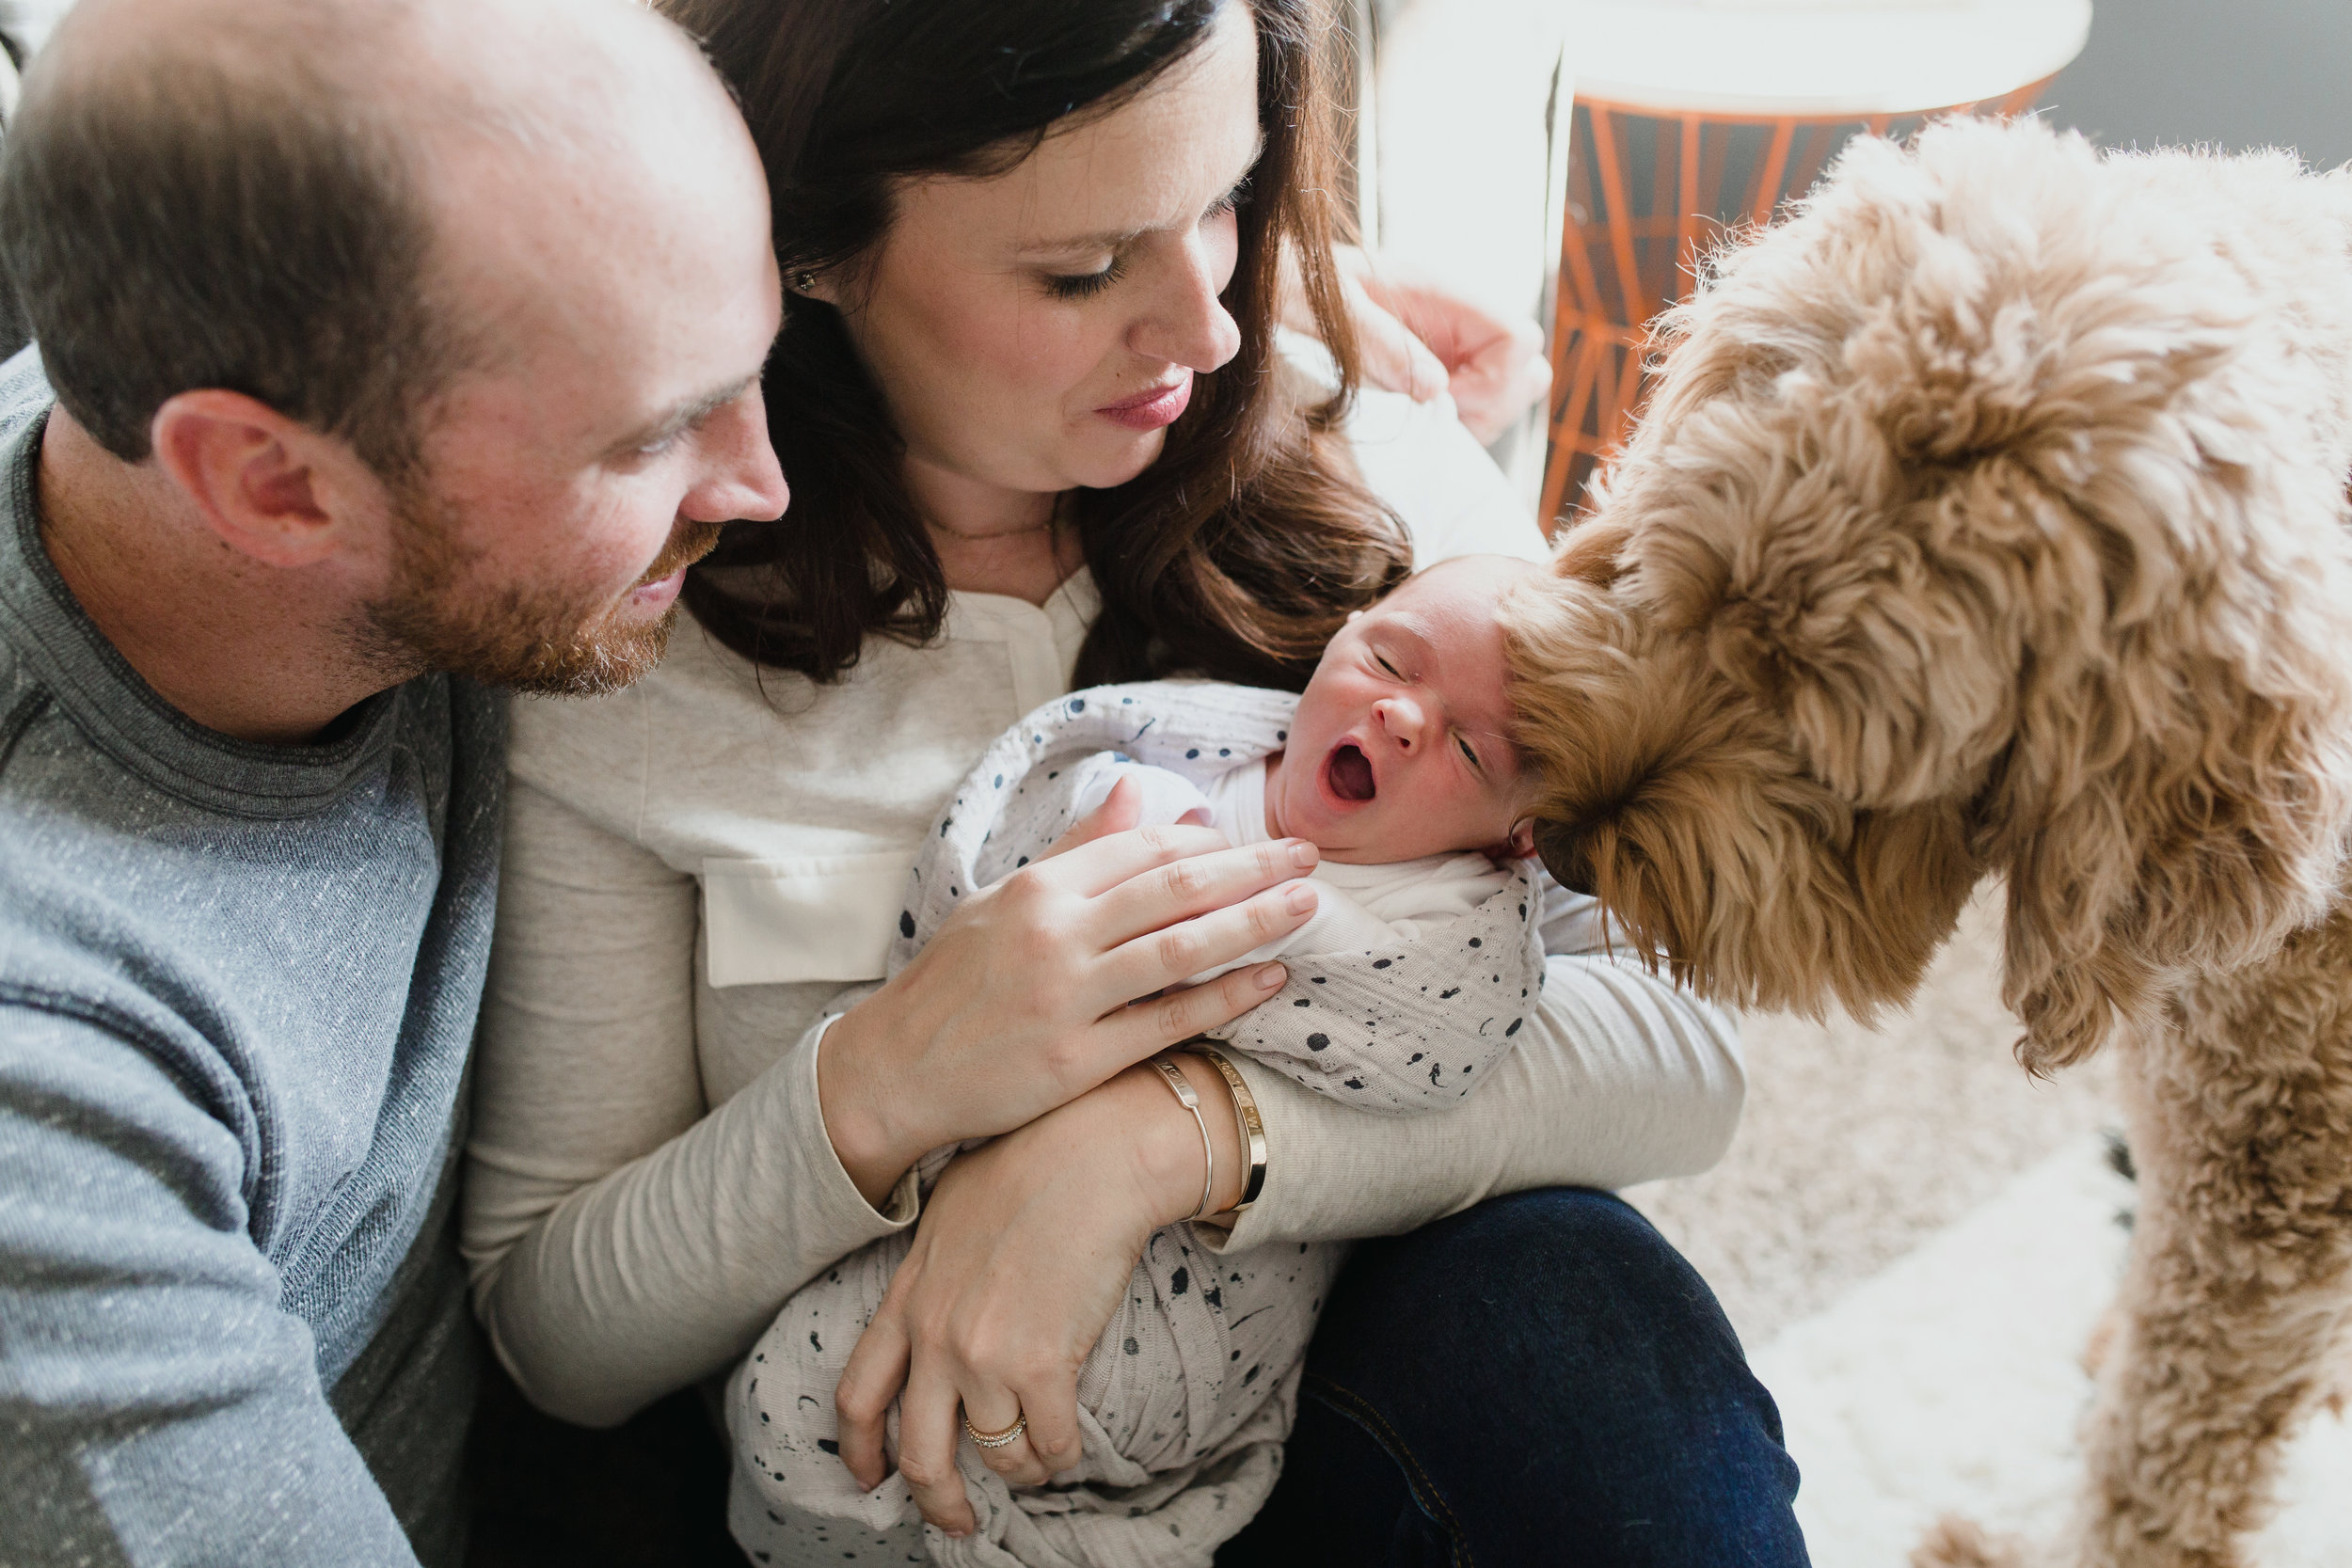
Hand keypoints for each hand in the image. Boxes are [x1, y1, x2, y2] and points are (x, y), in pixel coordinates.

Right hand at [818, 779, 1314, 1204]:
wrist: (894, 1069)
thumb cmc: (955, 981)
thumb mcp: (1004, 901)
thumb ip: (1079, 850)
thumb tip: (1138, 789)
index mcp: (1038, 888)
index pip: (1143, 850)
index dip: (1210, 842)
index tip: (1258, 840)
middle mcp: (1055, 935)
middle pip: (1175, 888)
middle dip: (1251, 868)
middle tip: (1310, 857)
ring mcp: (1066, 999)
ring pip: (1180, 950)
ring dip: (1252, 924)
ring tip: (1305, 906)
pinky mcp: (1075, 1061)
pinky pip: (1167, 1023)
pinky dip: (1225, 998)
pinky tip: (1270, 979)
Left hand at [833, 1058, 1244, 1533]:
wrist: (1092, 1153)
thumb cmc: (1030, 1160)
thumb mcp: (949, 1210)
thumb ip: (930, 1263)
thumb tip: (936, 1287)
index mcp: (907, 1298)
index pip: (858, 1394)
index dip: (860, 1449)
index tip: (870, 1478)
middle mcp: (935, 1336)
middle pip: (918, 1453)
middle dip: (936, 1500)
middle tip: (956, 1520)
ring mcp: (985, 1355)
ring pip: (994, 1455)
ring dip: (1019, 1471)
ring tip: (1037, 1465)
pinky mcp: (1042, 1365)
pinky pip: (1049, 1443)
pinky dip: (1061, 1455)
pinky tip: (1070, 1446)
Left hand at [1287, 244, 1552, 445]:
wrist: (1265, 283)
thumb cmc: (1291, 284)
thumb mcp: (1330, 310)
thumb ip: (1381, 344)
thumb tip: (1436, 390)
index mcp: (1439, 293)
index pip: (1518, 337)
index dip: (1495, 380)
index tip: (1442, 399)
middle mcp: (1454, 318)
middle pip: (1527, 368)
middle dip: (1492, 403)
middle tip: (1434, 414)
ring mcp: (1447, 345)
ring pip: (1507, 390)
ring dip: (1475, 416)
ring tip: (1419, 416)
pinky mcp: (1431, 369)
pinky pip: (1474, 403)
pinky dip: (1456, 421)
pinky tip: (1412, 417)